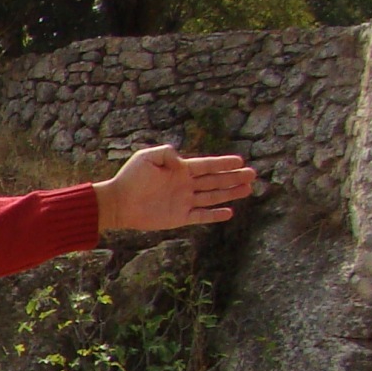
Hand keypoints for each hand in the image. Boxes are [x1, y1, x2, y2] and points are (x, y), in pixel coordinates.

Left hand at [92, 145, 256, 231]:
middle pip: (215, 181)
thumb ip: (167, 153)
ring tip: (248, 189)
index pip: (207, 165)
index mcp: (180, 170)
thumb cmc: (130, 177)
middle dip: (234, 178)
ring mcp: (184, 201)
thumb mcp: (147, 157)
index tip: (240, 161)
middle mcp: (185, 185)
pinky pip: (201, 216)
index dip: (224, 164)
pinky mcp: (179, 217)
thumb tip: (183, 161)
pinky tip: (229, 212)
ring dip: (230, 193)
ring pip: (213, 197)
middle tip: (253, 175)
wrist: (118, 202)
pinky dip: (215, 215)